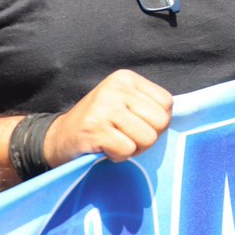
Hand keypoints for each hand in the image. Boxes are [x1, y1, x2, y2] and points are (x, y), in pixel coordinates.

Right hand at [44, 70, 173, 165]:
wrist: (58, 138)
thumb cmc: (100, 122)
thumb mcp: (124, 103)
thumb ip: (148, 105)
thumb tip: (176, 116)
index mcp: (126, 78)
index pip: (167, 103)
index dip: (158, 121)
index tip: (137, 124)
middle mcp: (115, 88)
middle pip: (160, 122)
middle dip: (148, 137)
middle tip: (127, 137)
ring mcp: (103, 108)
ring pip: (147, 138)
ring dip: (134, 148)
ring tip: (116, 141)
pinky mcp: (94, 129)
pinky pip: (127, 150)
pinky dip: (119, 156)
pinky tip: (105, 148)